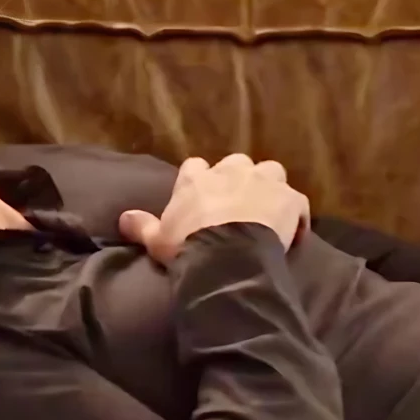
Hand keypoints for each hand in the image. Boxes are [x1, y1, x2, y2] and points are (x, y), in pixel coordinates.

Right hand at [118, 154, 309, 265]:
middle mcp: (230, 171)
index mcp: (197, 179)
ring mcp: (263, 181)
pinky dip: (296, 213)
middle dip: (238, 179)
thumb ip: (142, 226)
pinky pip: (297, 201)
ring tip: (268, 209)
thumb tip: (122, 218)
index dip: (201, 181)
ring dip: (270, 187)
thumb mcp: (158, 240)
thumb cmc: (188, 246)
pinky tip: (295, 230)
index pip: (196, 168)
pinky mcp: (289, 198)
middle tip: (238, 203)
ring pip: (271, 171)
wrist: (227, 255)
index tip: (202, 196)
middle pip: (237, 164)